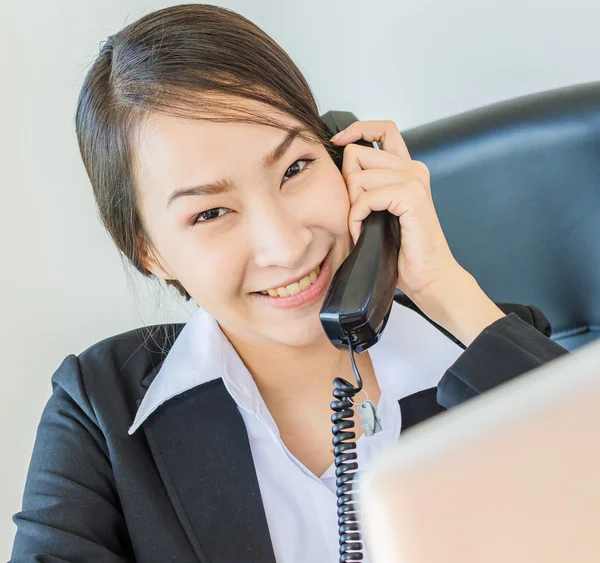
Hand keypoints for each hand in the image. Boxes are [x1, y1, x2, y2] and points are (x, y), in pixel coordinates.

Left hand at [330, 120, 504, 345]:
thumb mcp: (379, 210)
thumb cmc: (402, 249)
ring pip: (358, 176)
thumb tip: (340, 168)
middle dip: (346, 183)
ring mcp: (414, 180)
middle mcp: (412, 168)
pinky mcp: (411, 196)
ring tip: (361, 226)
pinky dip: (356, 218)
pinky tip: (362, 232)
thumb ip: (367, 185)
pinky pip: (364, 197)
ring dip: (351, 206)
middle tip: (355, 211)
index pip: (382, 129)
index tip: (338, 142)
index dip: (357, 130)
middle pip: (359, 153)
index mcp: (407, 168)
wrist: (428, 275)